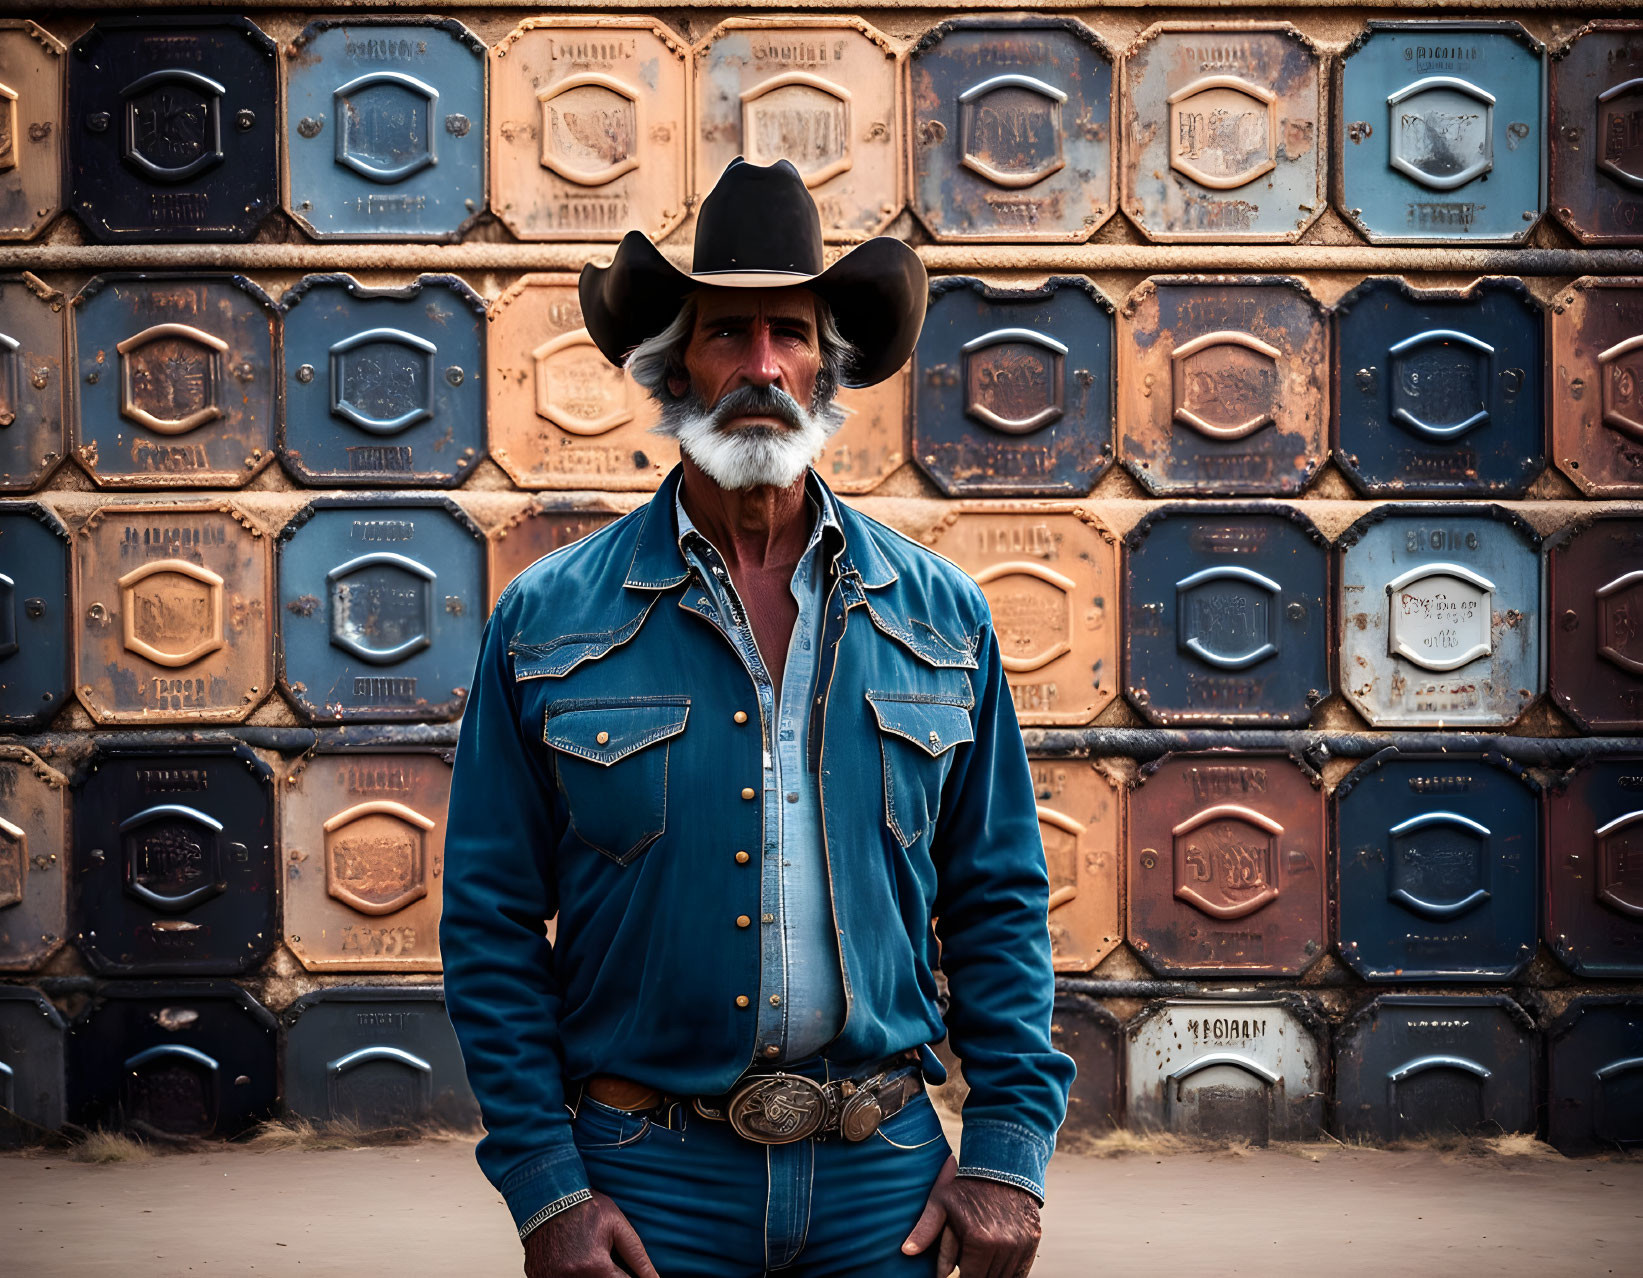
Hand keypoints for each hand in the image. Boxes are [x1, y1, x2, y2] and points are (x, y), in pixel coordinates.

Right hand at [522, 1192, 659, 1277]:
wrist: (546, 1196)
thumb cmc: (585, 1207)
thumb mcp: (617, 1226)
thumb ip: (638, 1257)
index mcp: (596, 1267)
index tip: (625, 1272)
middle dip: (609, 1275)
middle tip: (605, 1262)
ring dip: (590, 1275)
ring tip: (590, 1259)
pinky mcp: (538, 1277)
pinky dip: (570, 1275)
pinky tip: (574, 1262)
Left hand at [901, 1155, 1041, 1277]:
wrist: (1003, 1164)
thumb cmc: (966, 1185)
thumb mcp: (942, 1203)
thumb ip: (926, 1230)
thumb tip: (906, 1251)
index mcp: (978, 1241)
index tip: (960, 1277)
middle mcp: (1003, 1246)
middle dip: (978, 1276)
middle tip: (970, 1269)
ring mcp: (1021, 1244)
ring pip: (1006, 1277)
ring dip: (994, 1275)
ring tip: (981, 1267)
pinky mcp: (1033, 1240)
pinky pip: (1022, 1268)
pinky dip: (1011, 1272)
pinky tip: (998, 1267)